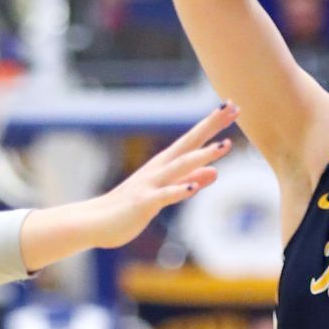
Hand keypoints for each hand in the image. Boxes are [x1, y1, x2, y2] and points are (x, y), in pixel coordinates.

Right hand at [88, 103, 239, 248]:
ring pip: (181, 166)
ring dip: (203, 155)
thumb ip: (190, 180)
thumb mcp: (168, 192)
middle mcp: (160, 169)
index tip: (233, 106)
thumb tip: (216, 172)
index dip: (213, 124)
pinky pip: (164, 196)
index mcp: (166, 164)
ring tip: (224, 146)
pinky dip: (178, 190)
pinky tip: (193, 187)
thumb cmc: (132, 206)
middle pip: (189, 143)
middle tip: (232, 109)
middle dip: (211, 126)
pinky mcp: (144, 203)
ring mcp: (152, 184)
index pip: (194, 139)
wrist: (95, 222)